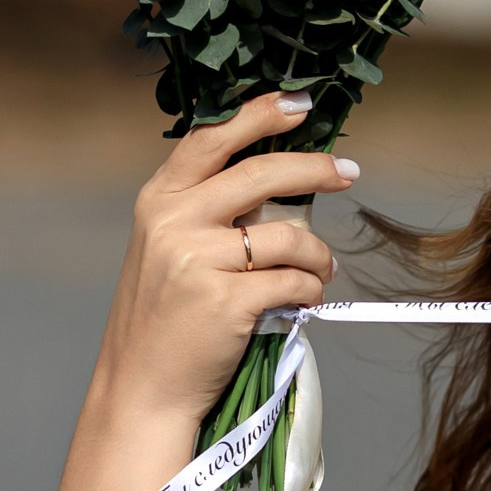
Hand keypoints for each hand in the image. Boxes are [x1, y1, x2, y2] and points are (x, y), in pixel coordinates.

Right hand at [91, 92, 355, 432]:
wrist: (142, 386)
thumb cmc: (165, 320)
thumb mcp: (167, 250)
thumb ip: (207, 213)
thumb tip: (281, 184)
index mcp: (159, 200)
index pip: (212, 138)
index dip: (258, 114)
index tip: (299, 103)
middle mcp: (174, 221)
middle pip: (261, 173)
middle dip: (315, 167)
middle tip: (348, 170)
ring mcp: (198, 260)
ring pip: (288, 236)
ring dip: (318, 254)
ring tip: (323, 270)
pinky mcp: (226, 301)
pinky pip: (293, 282)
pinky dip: (310, 292)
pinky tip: (306, 302)